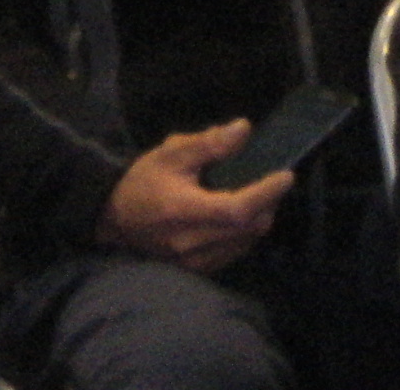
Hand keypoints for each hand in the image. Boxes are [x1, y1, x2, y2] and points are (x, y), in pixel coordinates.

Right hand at [95, 120, 291, 272]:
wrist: (113, 220)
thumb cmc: (143, 182)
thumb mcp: (170, 153)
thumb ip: (209, 143)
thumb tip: (244, 129)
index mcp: (184, 212)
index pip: (237, 210)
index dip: (266, 193)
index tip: (285, 175)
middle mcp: (191, 243)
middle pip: (249, 228)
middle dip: (268, 203)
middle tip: (272, 181)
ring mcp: (193, 261)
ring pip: (246, 242)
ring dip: (258, 219)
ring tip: (256, 196)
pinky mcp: (195, 270)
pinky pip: (233, 253)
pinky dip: (245, 234)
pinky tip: (239, 216)